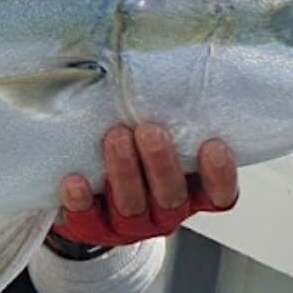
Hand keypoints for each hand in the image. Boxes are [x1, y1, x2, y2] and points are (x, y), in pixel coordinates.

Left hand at [52, 123, 237, 246]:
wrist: (89, 197)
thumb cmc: (133, 151)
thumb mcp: (153, 134)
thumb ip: (164, 113)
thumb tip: (166, 63)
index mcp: (190, 191)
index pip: (218, 195)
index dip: (219, 175)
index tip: (213, 145)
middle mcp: (164, 211)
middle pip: (171, 196)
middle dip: (161, 163)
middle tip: (150, 130)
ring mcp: (130, 224)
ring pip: (132, 207)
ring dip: (124, 172)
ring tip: (115, 137)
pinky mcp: (94, 229)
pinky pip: (88, 221)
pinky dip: (81, 202)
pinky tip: (74, 181)